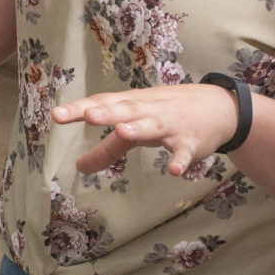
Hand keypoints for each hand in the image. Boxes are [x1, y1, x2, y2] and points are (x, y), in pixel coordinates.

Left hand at [59, 84, 239, 178]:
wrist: (217, 107)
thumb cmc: (167, 114)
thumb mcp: (136, 127)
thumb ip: (108, 148)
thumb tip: (79, 166)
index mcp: (132, 105)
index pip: (102, 104)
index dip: (80, 109)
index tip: (56, 115)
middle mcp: (149, 110)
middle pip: (126, 110)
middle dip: (107, 113)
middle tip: (88, 115)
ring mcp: (171, 125)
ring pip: (153, 126)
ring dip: (139, 128)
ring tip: (123, 132)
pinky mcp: (191, 141)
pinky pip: (185, 152)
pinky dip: (181, 160)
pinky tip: (174, 171)